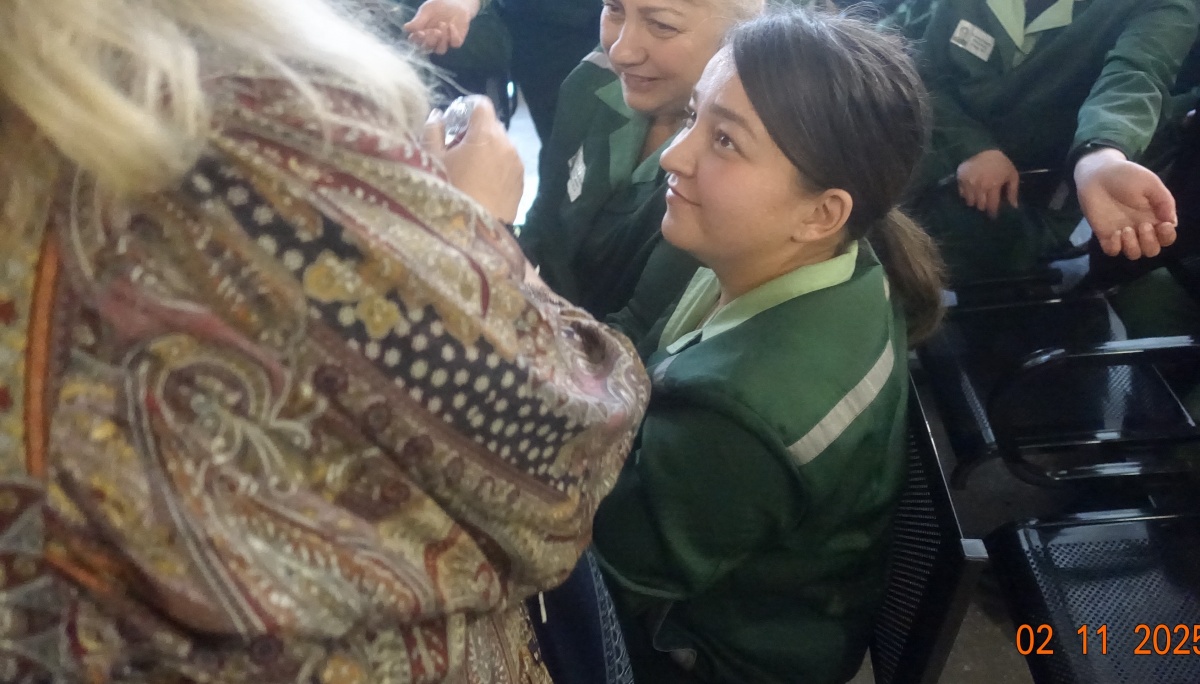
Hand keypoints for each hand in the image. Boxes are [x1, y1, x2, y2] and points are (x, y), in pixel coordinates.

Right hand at [403, 0, 479, 54]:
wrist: (455, 2)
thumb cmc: (438, 6)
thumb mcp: (426, 10)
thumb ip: (418, 20)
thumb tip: (405, 28)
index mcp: (422, 34)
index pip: (416, 42)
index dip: (417, 40)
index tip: (420, 32)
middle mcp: (432, 41)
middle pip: (427, 48)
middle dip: (430, 40)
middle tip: (434, 30)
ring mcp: (444, 42)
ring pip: (440, 50)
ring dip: (441, 40)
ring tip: (443, 24)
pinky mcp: (456, 40)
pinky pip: (455, 44)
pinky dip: (453, 36)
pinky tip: (452, 25)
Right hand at [424, 96, 523, 223]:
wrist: (475, 234)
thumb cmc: (450, 192)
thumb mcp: (432, 160)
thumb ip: (433, 131)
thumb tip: (438, 116)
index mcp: (486, 134)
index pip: (481, 104)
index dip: (465, 108)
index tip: (453, 123)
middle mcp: (507, 144)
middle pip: (491, 125)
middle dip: (473, 132)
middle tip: (455, 152)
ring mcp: (517, 164)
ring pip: (500, 146)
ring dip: (485, 151)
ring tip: (468, 172)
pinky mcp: (521, 183)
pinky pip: (507, 165)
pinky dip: (495, 167)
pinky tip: (481, 186)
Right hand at [956, 149, 1019, 218]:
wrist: (983, 148)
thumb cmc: (1000, 163)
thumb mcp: (1011, 175)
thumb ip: (1013, 191)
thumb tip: (1014, 206)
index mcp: (993, 186)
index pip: (991, 206)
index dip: (993, 212)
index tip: (993, 215)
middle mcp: (979, 187)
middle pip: (980, 206)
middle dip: (984, 206)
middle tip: (986, 203)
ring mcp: (968, 183)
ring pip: (970, 202)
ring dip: (975, 201)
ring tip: (979, 197)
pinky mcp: (960, 179)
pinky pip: (962, 194)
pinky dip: (967, 195)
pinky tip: (971, 191)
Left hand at [1075, 147, 1176, 259]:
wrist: (1097, 174)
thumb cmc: (1126, 176)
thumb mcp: (1150, 183)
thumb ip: (1164, 201)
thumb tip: (1172, 222)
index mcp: (1155, 217)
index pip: (1167, 237)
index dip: (1167, 236)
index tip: (1162, 225)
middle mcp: (1140, 228)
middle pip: (1152, 250)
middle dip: (1150, 242)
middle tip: (1142, 225)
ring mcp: (1122, 233)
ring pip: (1134, 254)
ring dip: (1133, 246)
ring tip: (1126, 229)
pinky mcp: (1104, 235)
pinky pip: (1113, 251)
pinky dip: (1115, 247)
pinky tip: (1113, 233)